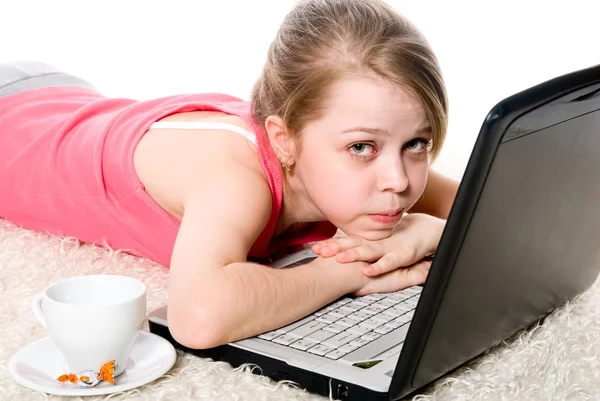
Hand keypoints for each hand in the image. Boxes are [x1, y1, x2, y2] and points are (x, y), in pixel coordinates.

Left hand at [312, 213, 444, 278]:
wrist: (431, 230)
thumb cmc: (404, 238)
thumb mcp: (382, 245)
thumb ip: (366, 250)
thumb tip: (344, 257)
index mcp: (370, 240)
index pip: (347, 241)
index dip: (331, 244)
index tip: (313, 248)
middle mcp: (377, 242)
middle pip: (352, 244)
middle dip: (335, 247)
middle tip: (318, 251)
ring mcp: (390, 246)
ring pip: (369, 250)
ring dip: (354, 254)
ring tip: (339, 259)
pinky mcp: (404, 253)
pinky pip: (391, 261)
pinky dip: (380, 266)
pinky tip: (369, 270)